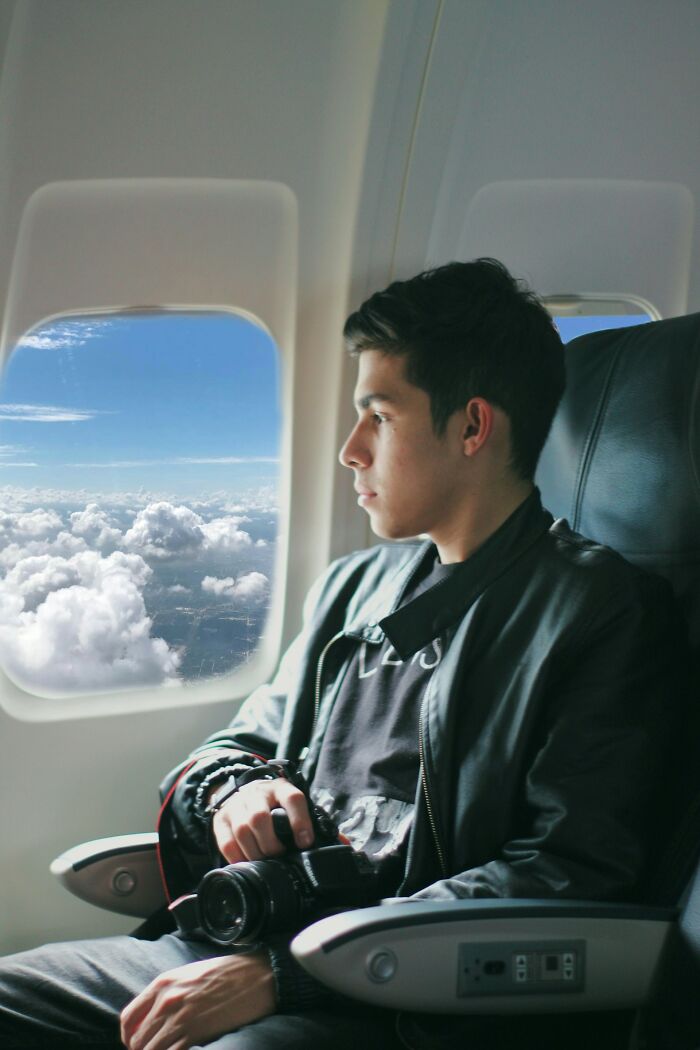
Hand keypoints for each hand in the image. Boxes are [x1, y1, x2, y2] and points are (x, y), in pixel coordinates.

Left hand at [120, 951, 274, 1049]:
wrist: (256, 976)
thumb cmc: (225, 973)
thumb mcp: (188, 974)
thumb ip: (167, 992)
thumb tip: (151, 1016)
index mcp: (162, 983)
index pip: (128, 1017)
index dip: (128, 1035)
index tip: (134, 1043)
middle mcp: (166, 1000)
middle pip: (138, 1039)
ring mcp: (180, 1018)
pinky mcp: (195, 1033)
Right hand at [212, 776, 313, 862]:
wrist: (242, 790)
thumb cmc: (272, 803)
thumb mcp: (287, 802)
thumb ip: (297, 818)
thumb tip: (307, 844)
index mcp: (279, 788)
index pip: (292, 798)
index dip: (300, 821)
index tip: (305, 842)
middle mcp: (255, 793)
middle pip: (259, 818)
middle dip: (271, 844)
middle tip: (279, 855)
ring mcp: (235, 805)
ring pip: (242, 831)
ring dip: (255, 853)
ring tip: (265, 862)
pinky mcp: (220, 819)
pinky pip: (227, 843)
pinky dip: (238, 858)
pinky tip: (248, 863)